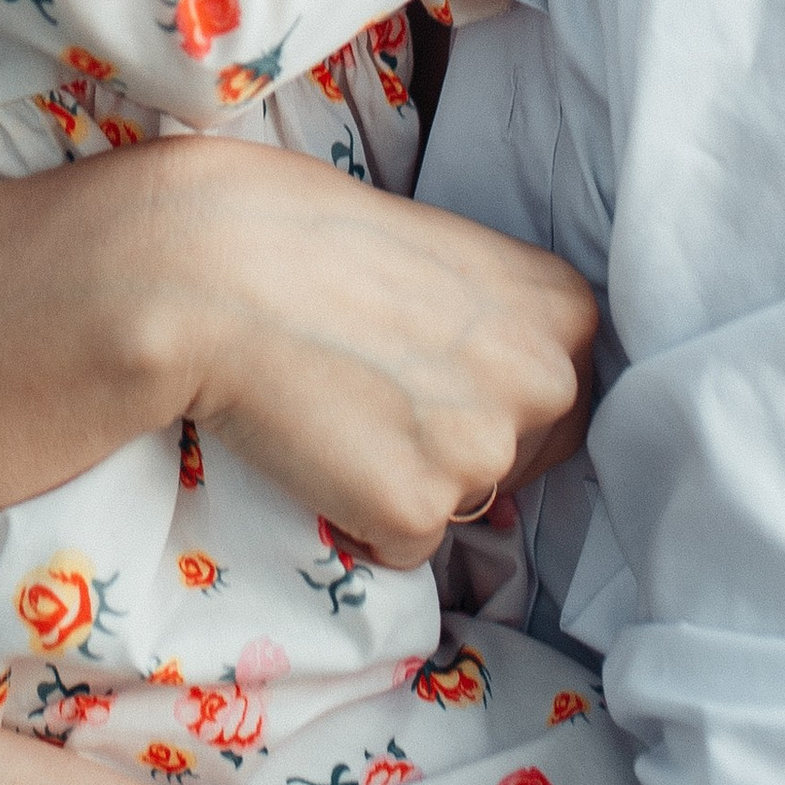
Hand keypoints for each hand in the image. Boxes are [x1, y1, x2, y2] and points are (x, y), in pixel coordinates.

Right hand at [127, 144, 596, 569]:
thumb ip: (496, 332)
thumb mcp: (448, 261)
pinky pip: (398, 546)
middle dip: (458, 451)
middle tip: (375, 395)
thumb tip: (502, 417)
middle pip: (522, 461)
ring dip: (404, 482)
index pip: (566, 400)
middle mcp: (547, 383)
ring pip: (459, 505)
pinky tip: (314, 447)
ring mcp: (486, 454)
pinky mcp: (418, 512)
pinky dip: (356, 518)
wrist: (218, 266)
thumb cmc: (316, 239)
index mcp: (566, 310)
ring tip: (336, 407)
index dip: (494, 401)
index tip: (432, 379)